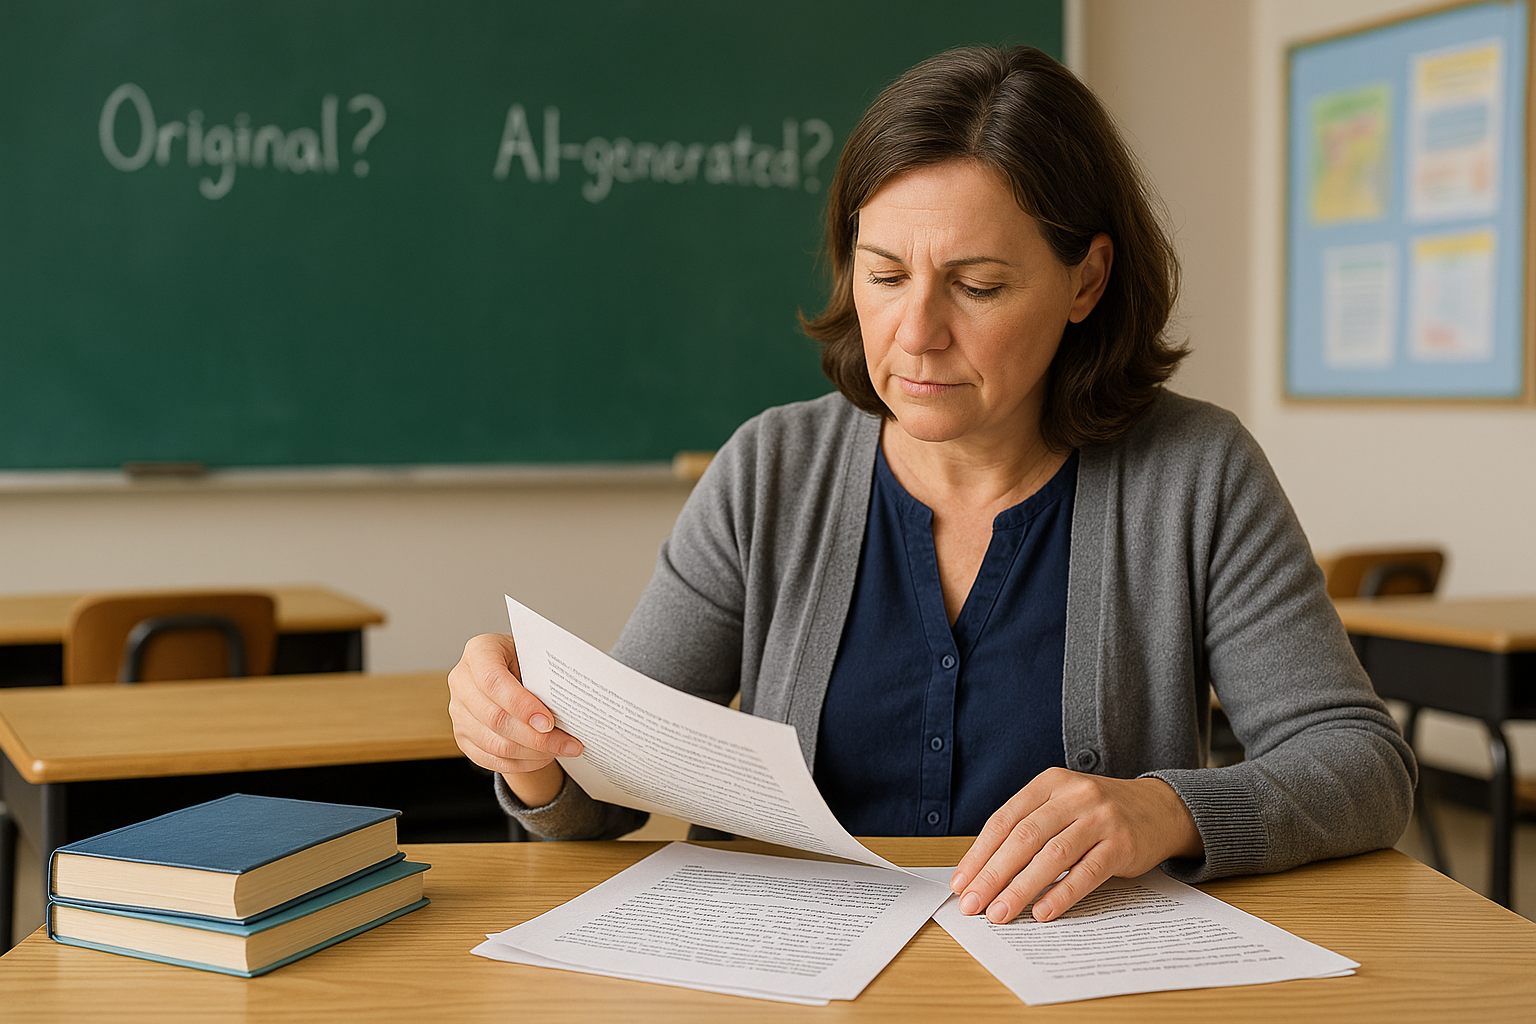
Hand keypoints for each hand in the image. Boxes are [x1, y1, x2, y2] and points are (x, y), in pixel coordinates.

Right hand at [447, 633, 583, 806]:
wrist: (512, 672)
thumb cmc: (526, 661)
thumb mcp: (535, 656)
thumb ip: (544, 676)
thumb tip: (567, 704)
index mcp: (479, 652)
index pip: (493, 681)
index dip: (521, 705)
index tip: (550, 722)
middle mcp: (462, 681)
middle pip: (495, 718)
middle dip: (536, 737)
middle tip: (568, 743)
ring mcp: (458, 712)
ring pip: (495, 744)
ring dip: (533, 753)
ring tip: (562, 750)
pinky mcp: (463, 737)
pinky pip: (492, 759)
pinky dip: (522, 763)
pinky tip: (544, 756)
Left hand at [948, 768, 1202, 923]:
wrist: (1160, 808)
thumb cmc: (1097, 814)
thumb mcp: (1061, 805)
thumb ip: (1028, 829)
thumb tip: (983, 872)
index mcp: (1049, 783)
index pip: (1004, 820)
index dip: (979, 854)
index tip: (960, 883)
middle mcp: (1074, 795)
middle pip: (1023, 838)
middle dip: (993, 874)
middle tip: (972, 904)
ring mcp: (1100, 818)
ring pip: (1052, 856)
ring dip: (1021, 888)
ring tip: (1000, 914)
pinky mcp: (1123, 844)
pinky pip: (1087, 872)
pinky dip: (1062, 894)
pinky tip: (1043, 912)